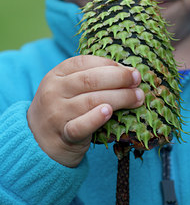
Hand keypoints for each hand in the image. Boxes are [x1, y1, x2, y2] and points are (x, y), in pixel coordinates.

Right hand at [27, 55, 143, 166]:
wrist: (36, 143)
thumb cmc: (62, 109)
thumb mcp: (67, 88)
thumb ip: (90, 78)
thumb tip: (127, 71)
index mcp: (57, 75)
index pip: (84, 62)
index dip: (110, 64)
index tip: (130, 70)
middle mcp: (54, 91)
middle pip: (90, 80)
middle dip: (119, 78)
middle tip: (138, 81)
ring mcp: (56, 114)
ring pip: (91, 101)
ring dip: (119, 98)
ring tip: (137, 98)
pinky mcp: (62, 136)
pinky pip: (80, 126)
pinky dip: (95, 119)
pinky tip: (109, 112)